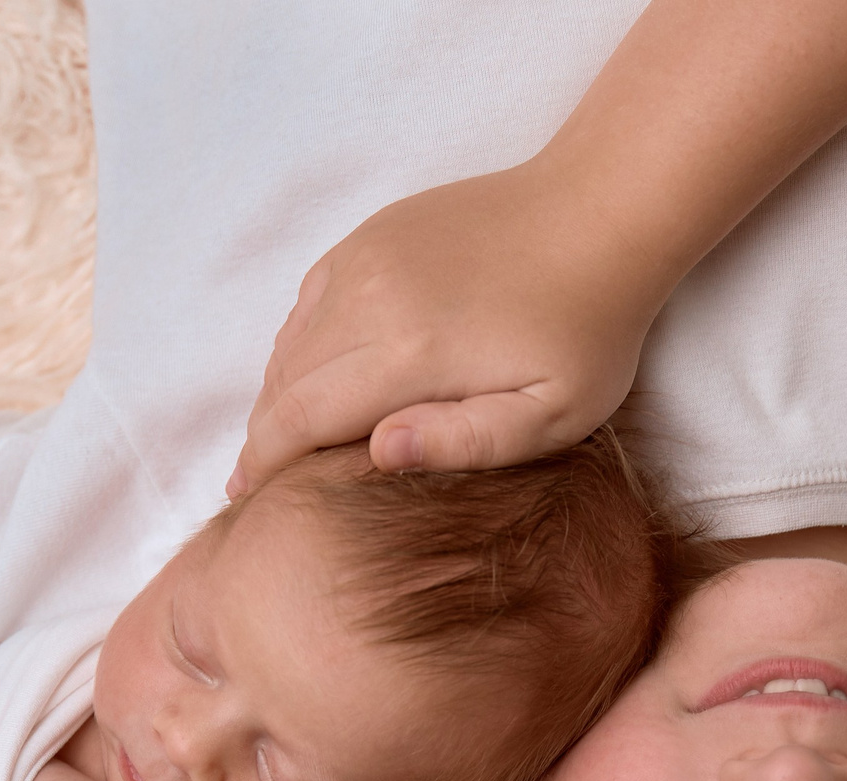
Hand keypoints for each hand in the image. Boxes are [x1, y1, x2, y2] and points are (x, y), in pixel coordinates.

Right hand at [227, 159, 667, 495]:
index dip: (266, 465)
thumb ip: (465, 442)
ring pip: (289, 342)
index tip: (248, 501)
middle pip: (283, 383)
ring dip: (278, 394)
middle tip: (257, 485)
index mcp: (408, 350)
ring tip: (281, 440)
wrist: (598, 213)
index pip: (300, 419)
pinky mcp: (370, 237)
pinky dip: (297, 346)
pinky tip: (312, 378)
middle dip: (264, 437)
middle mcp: (369, 297)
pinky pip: (308, 302)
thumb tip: (378, 451)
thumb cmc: (587, 329)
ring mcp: (364, 259)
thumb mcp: (552, 414)